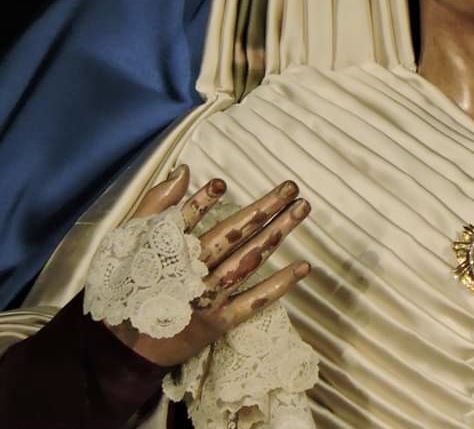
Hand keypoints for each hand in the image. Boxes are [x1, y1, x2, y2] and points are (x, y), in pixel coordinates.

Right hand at [103, 164, 311, 366]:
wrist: (123, 349)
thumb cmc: (127, 287)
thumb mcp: (128, 243)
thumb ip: (156, 204)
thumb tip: (183, 170)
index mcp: (164, 255)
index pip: (184, 223)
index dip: (201, 204)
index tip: (220, 183)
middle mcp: (189, 275)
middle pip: (230, 237)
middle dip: (262, 209)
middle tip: (291, 187)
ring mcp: (208, 299)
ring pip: (247, 262)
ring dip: (276, 234)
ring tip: (302, 209)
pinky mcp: (220, 322)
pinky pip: (253, 302)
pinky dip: (279, 285)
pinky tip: (303, 266)